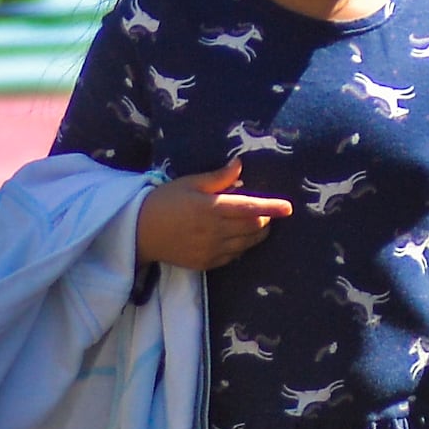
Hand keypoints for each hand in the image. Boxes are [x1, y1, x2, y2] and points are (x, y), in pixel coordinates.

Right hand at [136, 162, 290, 270]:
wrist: (140, 231)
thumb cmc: (165, 201)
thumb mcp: (190, 183)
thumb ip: (218, 177)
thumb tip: (240, 165)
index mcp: (212, 207)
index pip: (251, 208)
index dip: (272, 207)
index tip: (289, 208)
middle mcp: (215, 231)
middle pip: (253, 227)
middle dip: (264, 219)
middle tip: (264, 211)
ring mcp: (211, 250)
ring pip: (246, 244)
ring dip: (255, 233)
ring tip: (254, 223)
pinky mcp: (206, 263)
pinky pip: (233, 256)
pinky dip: (240, 246)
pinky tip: (235, 238)